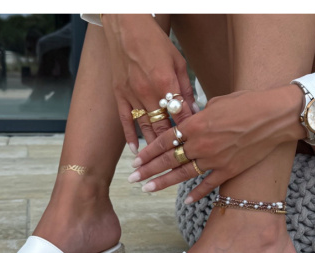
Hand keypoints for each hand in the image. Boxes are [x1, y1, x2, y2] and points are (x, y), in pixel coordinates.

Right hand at [101, 14, 197, 151]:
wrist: (126, 27)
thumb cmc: (155, 42)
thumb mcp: (178, 61)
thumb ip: (186, 88)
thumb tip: (194, 111)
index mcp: (166, 82)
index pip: (180, 114)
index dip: (188, 130)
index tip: (193, 145)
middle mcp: (148, 91)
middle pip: (163, 126)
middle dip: (171, 145)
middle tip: (177, 161)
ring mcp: (132, 95)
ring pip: (145, 127)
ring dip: (152, 147)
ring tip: (158, 163)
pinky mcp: (120, 95)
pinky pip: (125, 121)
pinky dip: (130, 137)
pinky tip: (135, 150)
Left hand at [128, 85, 305, 201]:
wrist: (276, 116)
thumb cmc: (247, 102)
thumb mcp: (217, 103)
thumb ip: (197, 116)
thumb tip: (187, 121)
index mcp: (196, 124)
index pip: (165, 140)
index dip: (149, 151)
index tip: (136, 160)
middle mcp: (201, 144)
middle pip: (168, 160)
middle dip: (148, 170)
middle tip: (132, 179)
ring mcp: (214, 160)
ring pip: (182, 174)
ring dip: (163, 183)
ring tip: (147, 189)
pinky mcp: (229, 170)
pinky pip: (208, 185)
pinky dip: (196, 193)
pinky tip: (185, 200)